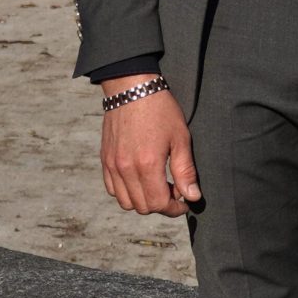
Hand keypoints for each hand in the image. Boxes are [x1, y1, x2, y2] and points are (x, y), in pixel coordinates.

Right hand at [98, 78, 198, 215]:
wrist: (132, 88)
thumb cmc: (160, 110)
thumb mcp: (180, 138)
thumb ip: (185, 171)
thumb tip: (193, 197)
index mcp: (147, 165)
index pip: (158, 204)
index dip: (174, 208)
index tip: (184, 202)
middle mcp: (126, 169)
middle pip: (142, 207)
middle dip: (160, 205)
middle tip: (173, 191)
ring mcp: (112, 166)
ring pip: (125, 202)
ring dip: (142, 201)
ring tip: (157, 185)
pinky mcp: (105, 160)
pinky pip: (112, 189)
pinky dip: (126, 192)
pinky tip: (139, 179)